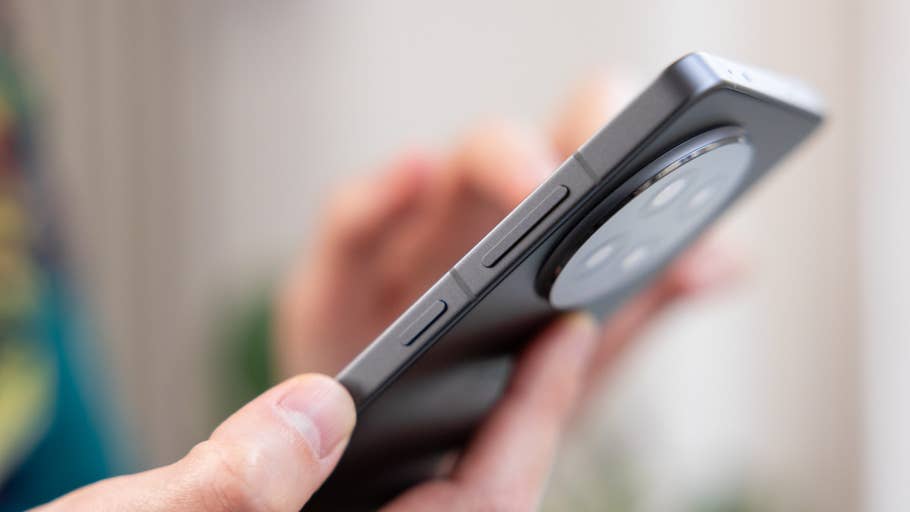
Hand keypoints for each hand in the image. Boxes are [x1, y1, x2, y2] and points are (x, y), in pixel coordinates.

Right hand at [34, 314, 596, 510]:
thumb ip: (234, 489)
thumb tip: (317, 409)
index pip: (484, 502)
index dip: (533, 415)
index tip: (568, 331)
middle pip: (476, 489)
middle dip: (522, 409)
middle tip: (554, 320)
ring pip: (435, 483)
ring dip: (475, 417)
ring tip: (503, 339)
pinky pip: (387, 478)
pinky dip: (408, 428)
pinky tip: (406, 391)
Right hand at [276, 74, 740, 379]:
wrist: (390, 460)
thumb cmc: (489, 394)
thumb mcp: (581, 357)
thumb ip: (647, 299)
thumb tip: (725, 257)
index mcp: (541, 233)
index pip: (589, 152)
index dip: (633, 143)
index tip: (671, 174)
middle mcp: (478, 222)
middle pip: (518, 147)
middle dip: (568, 147)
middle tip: (604, 183)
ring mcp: (412, 240)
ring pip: (451, 172)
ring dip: (499, 166)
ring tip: (540, 190)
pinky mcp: (345, 270)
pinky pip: (352, 219)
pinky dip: (380, 193)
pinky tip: (413, 176)